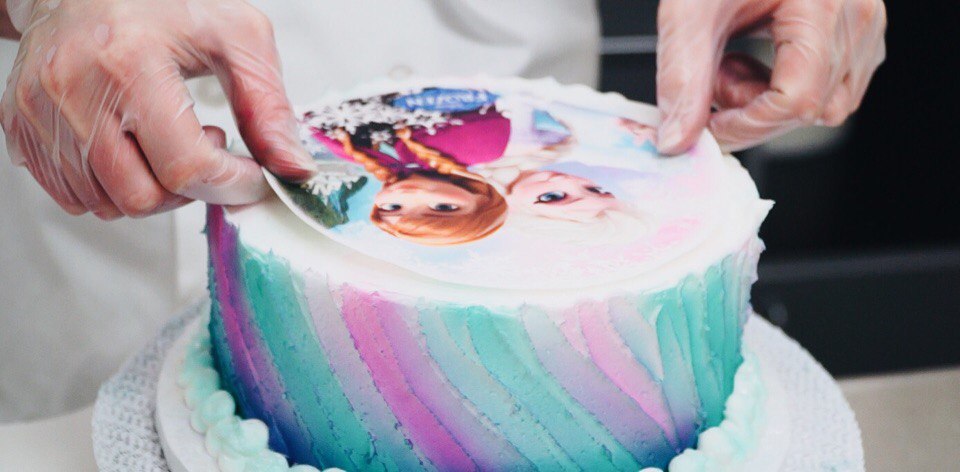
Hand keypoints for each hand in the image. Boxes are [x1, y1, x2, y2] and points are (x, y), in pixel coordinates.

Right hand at [0, 0, 317, 218]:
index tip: (250, 176)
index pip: (186, 166)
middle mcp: (74, 89)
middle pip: (143, 197)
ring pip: (109, 204)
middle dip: (190, 189)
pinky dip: (113, 187)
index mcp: (129, 62)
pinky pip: (75, 196)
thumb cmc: (158, 1)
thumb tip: (291, 166)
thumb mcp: (236, 36)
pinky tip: (132, 146)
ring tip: (166, 139)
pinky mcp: (22, 128)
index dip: (230, 184)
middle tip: (205, 146)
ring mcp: (41, 113)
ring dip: (152, 189)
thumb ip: (268, 105)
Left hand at [656, 0, 886, 153]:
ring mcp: (864, 20)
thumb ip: (683, 79)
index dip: (745, 125)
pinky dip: (788, 84)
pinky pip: (834, 81)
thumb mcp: (690, 11)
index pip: (796, 101)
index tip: (707, 124)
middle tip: (713, 78)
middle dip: (753, 110)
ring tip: (733, 64)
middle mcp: (857, 14)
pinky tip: (756, 57)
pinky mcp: (857, 26)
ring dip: (771, 100)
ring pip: (829, 102)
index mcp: (820, 4)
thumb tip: (677, 141)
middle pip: (813, 108)